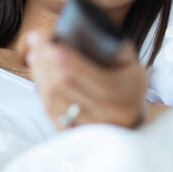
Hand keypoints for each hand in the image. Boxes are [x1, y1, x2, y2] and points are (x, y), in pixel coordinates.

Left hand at [25, 31, 149, 129]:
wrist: (137, 130)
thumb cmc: (133, 94)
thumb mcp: (136, 70)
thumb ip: (118, 51)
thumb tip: (89, 34)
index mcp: (119, 94)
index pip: (77, 71)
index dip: (54, 53)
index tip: (42, 36)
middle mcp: (103, 114)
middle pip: (60, 84)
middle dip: (43, 59)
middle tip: (35, 41)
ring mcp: (88, 128)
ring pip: (51, 99)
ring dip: (39, 74)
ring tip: (35, 55)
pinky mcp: (75, 137)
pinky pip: (51, 113)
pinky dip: (41, 92)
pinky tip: (39, 77)